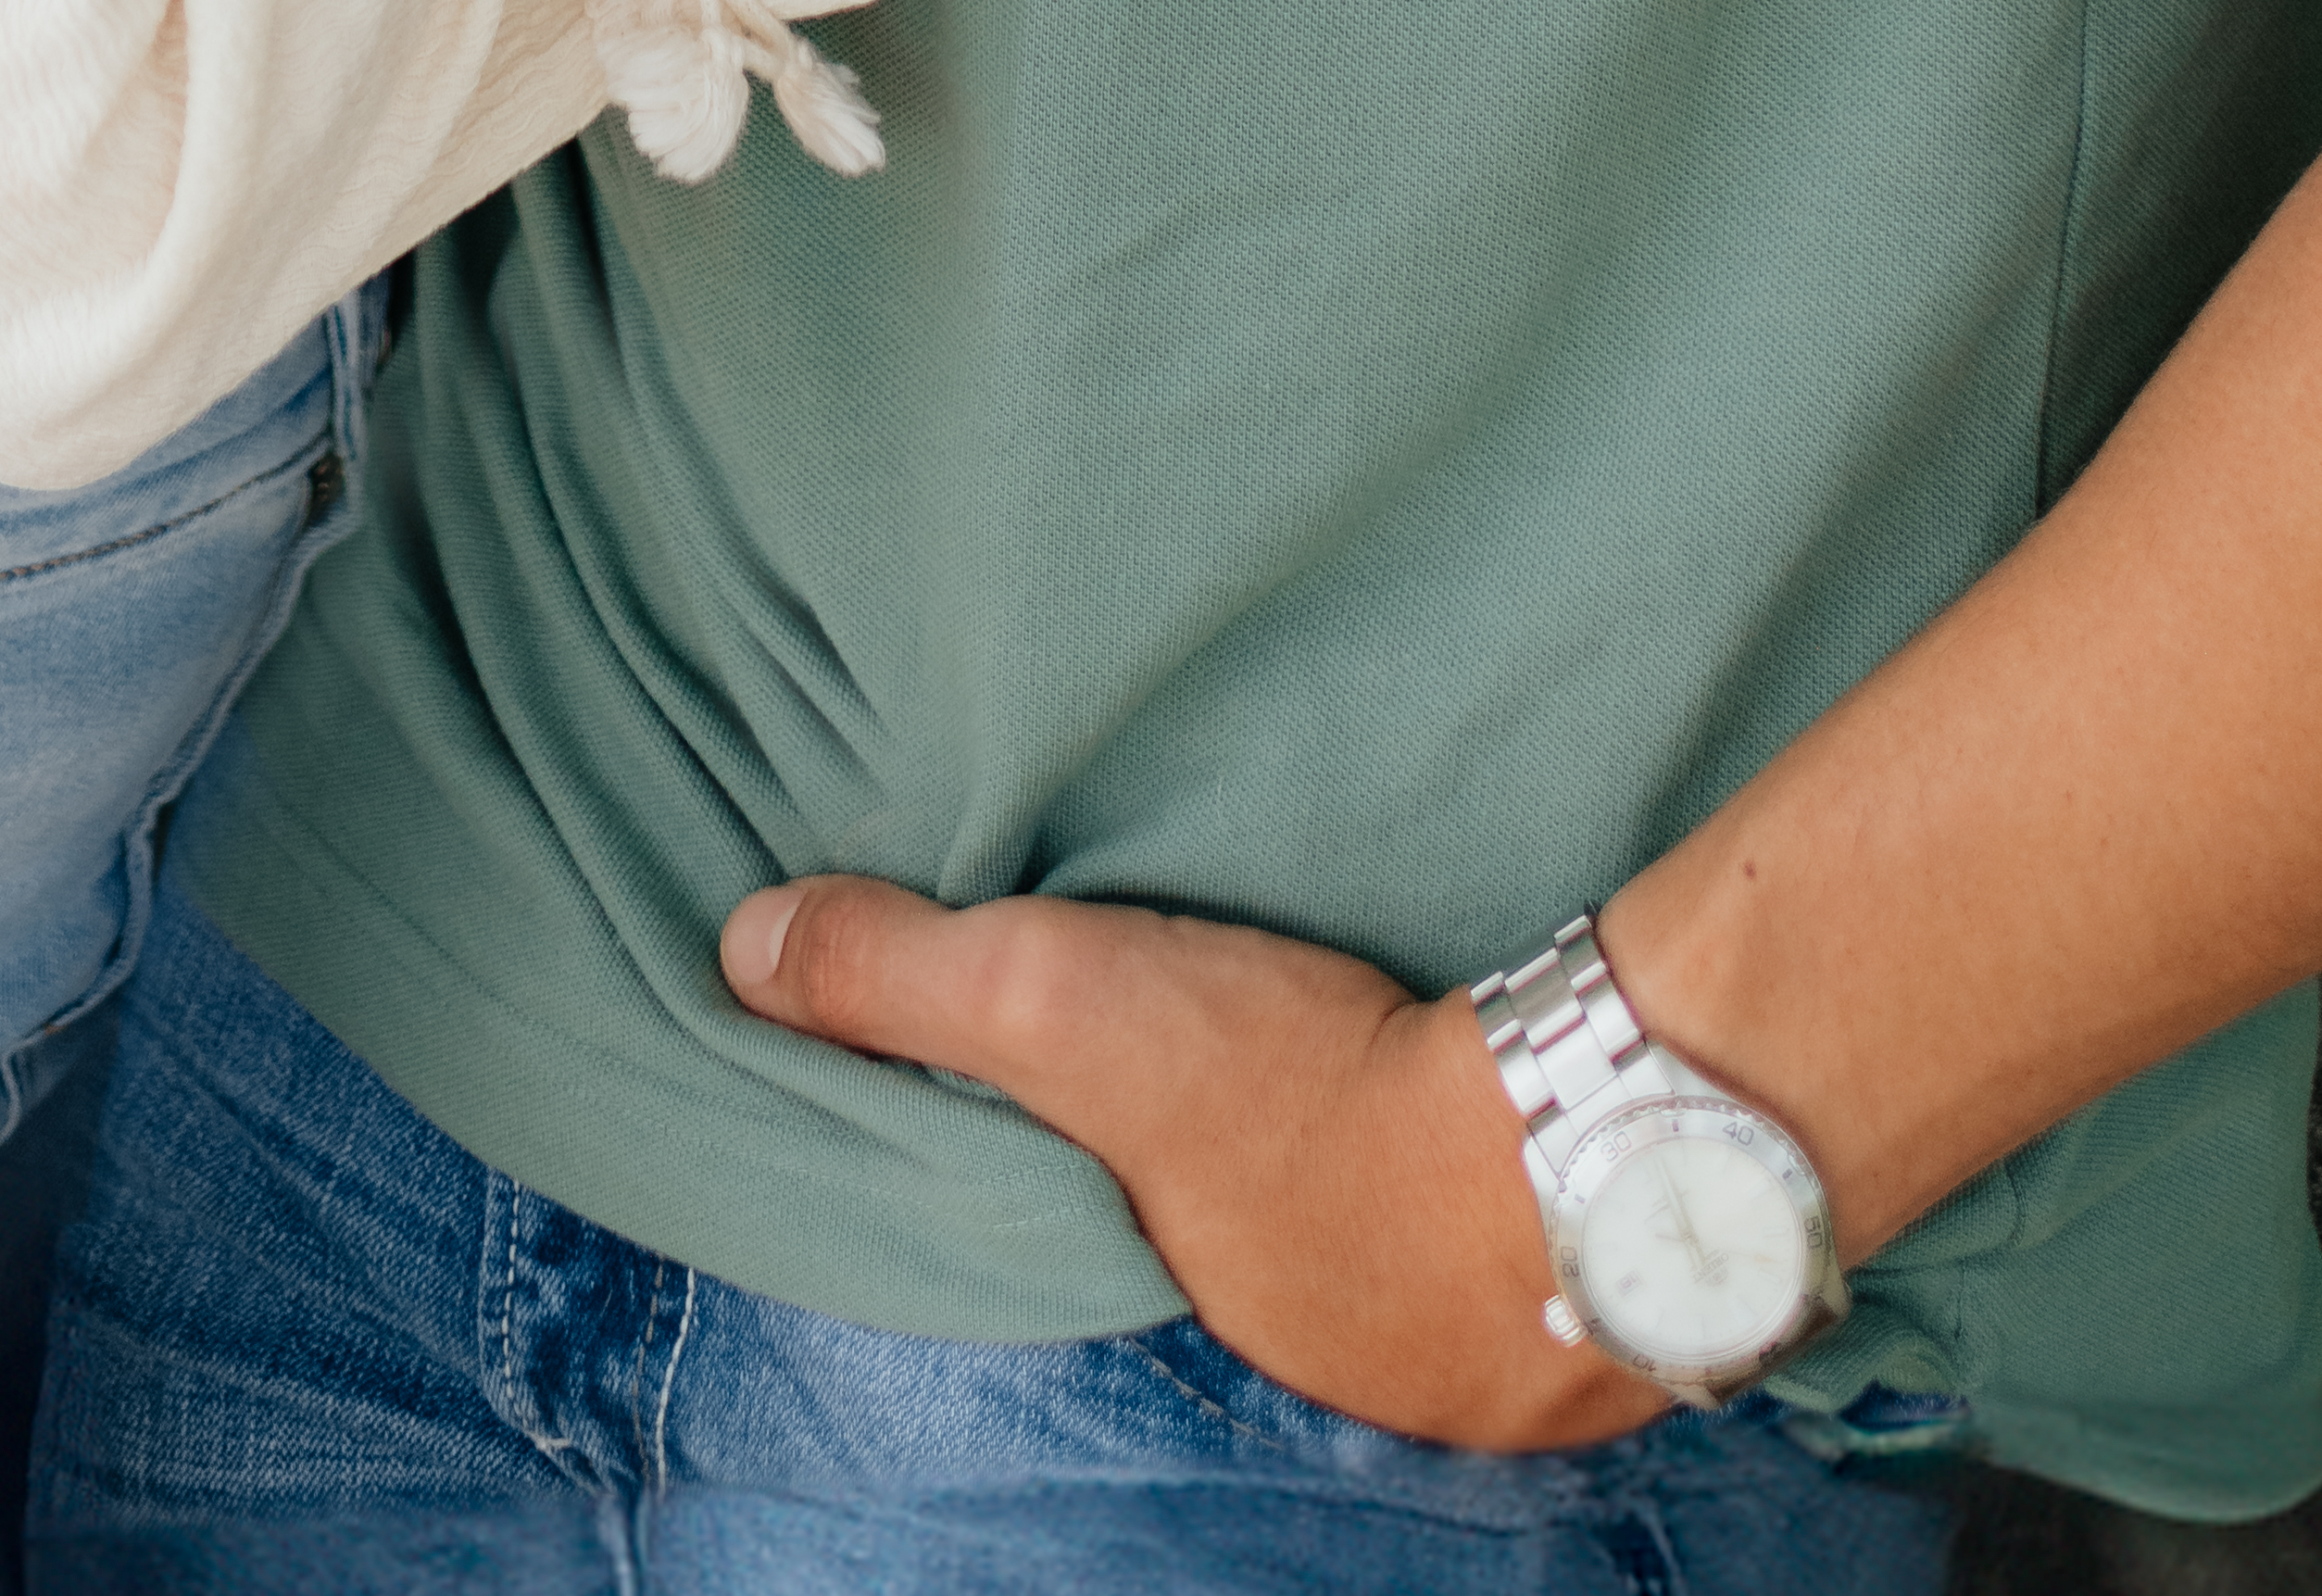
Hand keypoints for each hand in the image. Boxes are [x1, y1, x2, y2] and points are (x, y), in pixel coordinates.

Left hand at [718, 874, 1662, 1453]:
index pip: (1117, 1260)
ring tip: (1370, 1114)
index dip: (1104, 1185)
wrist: (1581, 1139)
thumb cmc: (1306, 1091)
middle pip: (1254, 1273)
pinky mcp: (1572, 1308)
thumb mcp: (1061, 1010)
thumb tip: (739, 953)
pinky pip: (1501, 1266)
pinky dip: (1484, 1212)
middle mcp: (1321, 1368)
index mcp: (1190, 1311)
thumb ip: (905, 981)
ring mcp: (1454, 1362)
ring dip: (1375, 1207)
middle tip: (1250, 1100)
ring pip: (1384, 1279)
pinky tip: (1489, 1142)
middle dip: (1247, 1204)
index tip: (1112, 1113)